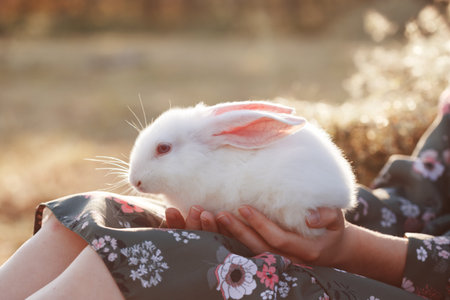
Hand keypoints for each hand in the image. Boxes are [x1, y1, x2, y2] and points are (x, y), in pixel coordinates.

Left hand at [165, 205, 407, 286]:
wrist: (332, 249)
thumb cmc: (333, 231)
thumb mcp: (337, 221)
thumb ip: (326, 215)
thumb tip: (310, 216)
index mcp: (303, 251)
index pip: (275, 239)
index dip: (259, 224)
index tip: (242, 207)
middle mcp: (285, 260)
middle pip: (255, 247)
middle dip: (236, 231)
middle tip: (217, 214)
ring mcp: (275, 262)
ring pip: (247, 251)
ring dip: (229, 236)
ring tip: (211, 218)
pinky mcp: (268, 257)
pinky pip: (246, 251)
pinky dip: (230, 240)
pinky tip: (216, 226)